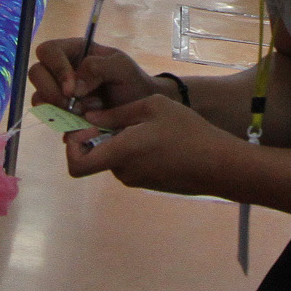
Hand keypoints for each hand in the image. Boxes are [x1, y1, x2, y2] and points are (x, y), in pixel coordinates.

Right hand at [29, 38, 158, 117]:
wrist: (139, 109)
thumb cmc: (131, 82)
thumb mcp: (121, 67)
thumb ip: (97, 67)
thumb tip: (74, 87)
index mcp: (74, 50)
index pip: (49, 51)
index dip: (56, 68)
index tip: (72, 90)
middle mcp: (61, 70)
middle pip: (36, 73)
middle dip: (52, 92)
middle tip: (74, 105)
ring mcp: (58, 92)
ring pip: (39, 98)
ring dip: (59, 109)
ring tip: (86, 114)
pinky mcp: (60, 113)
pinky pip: (49, 118)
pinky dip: (64, 124)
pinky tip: (84, 124)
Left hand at [64, 94, 243, 195]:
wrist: (219, 164)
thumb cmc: (187, 130)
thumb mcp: (152, 107)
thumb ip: (116, 113)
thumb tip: (89, 117)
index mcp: (120, 153)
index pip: (76, 164)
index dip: (72, 147)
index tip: (85, 127)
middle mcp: (123, 172)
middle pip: (95, 157)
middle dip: (99, 137)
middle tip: (119, 117)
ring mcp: (136, 180)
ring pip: (115, 158)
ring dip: (120, 142)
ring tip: (146, 124)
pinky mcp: (149, 183)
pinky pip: (131, 164)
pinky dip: (134, 151)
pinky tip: (157, 138)